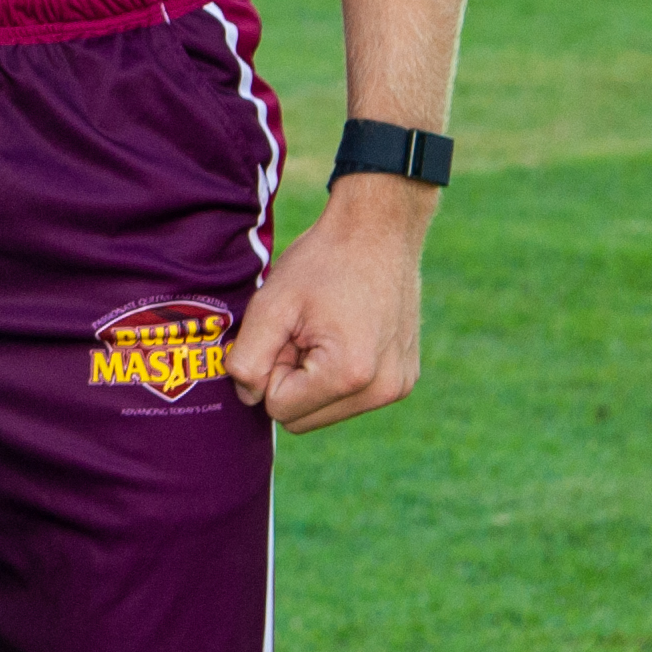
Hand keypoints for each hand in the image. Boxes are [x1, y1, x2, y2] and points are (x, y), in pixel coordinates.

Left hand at [226, 172, 430, 429]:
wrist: (378, 233)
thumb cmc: (322, 263)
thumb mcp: (271, 304)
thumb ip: (248, 357)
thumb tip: (247, 397)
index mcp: (349, 375)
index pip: (279, 408)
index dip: (267, 370)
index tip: (283, 332)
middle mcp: (382, 392)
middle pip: (302, 419)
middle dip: (288, 380)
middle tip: (298, 332)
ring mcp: (397, 388)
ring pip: (324, 412)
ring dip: (310, 379)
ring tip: (319, 331)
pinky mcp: (404, 381)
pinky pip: (349, 399)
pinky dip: (333, 375)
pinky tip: (341, 335)